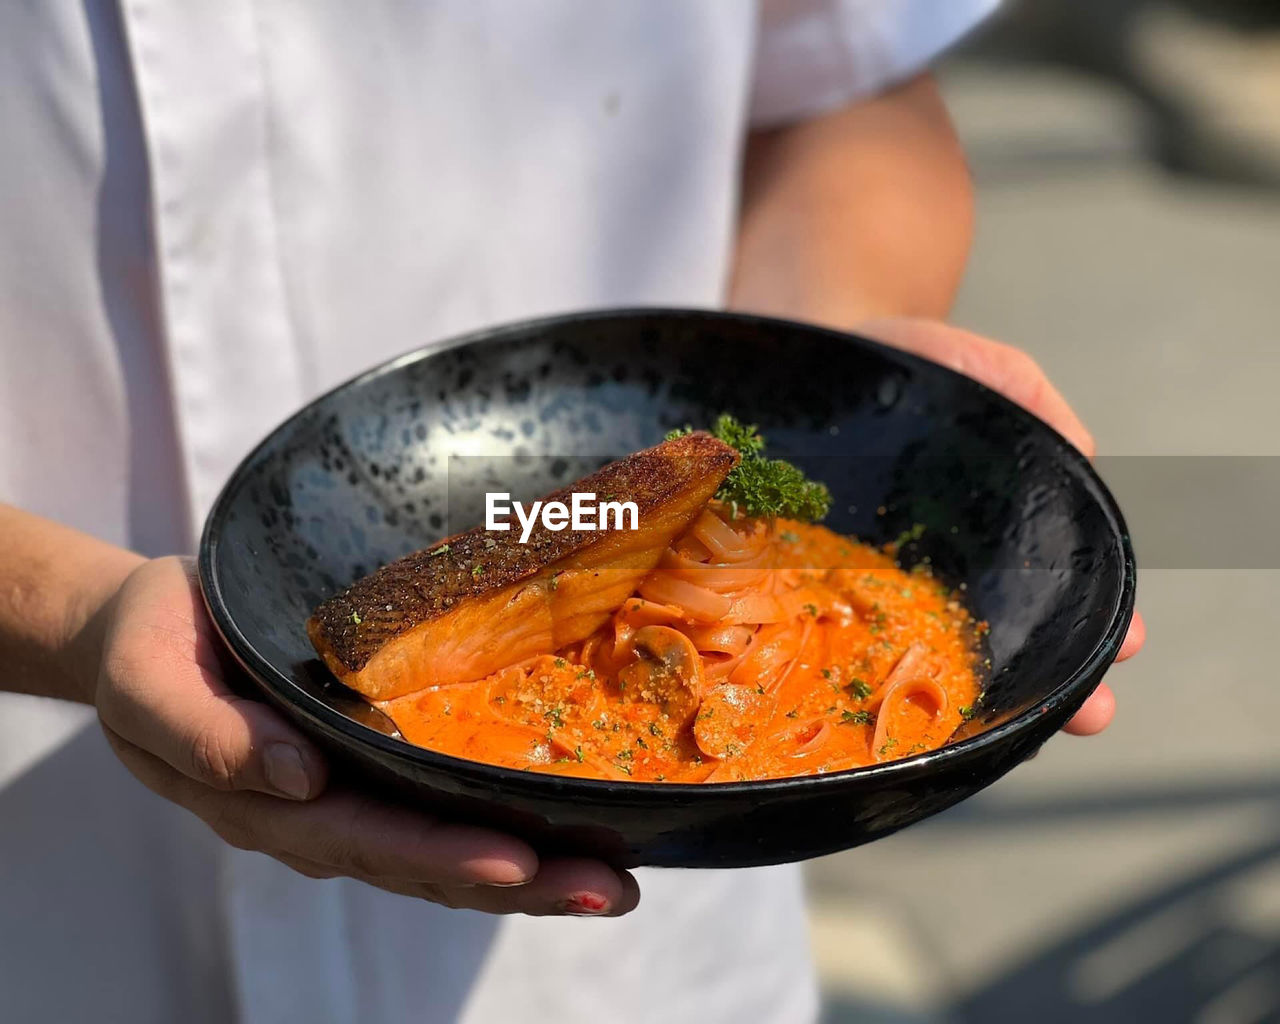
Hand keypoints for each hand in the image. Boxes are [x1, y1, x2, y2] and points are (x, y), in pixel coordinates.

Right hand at [92, 557, 637, 915]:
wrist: (147, 631)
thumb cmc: (149, 647)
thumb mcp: (149, 683)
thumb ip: (207, 735)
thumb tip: (298, 777)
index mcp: (265, 800)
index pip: (367, 839)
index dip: (442, 855)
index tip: (516, 862)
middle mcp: (316, 813)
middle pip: (425, 863)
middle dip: (519, 883)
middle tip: (606, 888)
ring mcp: (346, 797)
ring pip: (442, 852)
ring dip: (530, 874)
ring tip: (610, 882)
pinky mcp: (367, 769)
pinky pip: (437, 812)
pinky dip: (501, 829)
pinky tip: (562, 837)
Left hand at [855, 317, 1145, 735]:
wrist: (803, 365)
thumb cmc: (901, 369)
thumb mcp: (979, 370)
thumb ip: (1030, 399)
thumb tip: (1083, 452)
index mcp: (990, 532)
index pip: (1054, 588)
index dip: (1094, 620)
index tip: (1125, 645)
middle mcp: (941, 571)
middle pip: (1007, 639)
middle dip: (1055, 682)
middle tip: (1090, 714)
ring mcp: (879, 586)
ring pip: (935, 658)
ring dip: (981, 700)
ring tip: (1023, 734)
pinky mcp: (817, 587)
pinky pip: (851, 641)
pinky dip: (874, 679)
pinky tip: (896, 714)